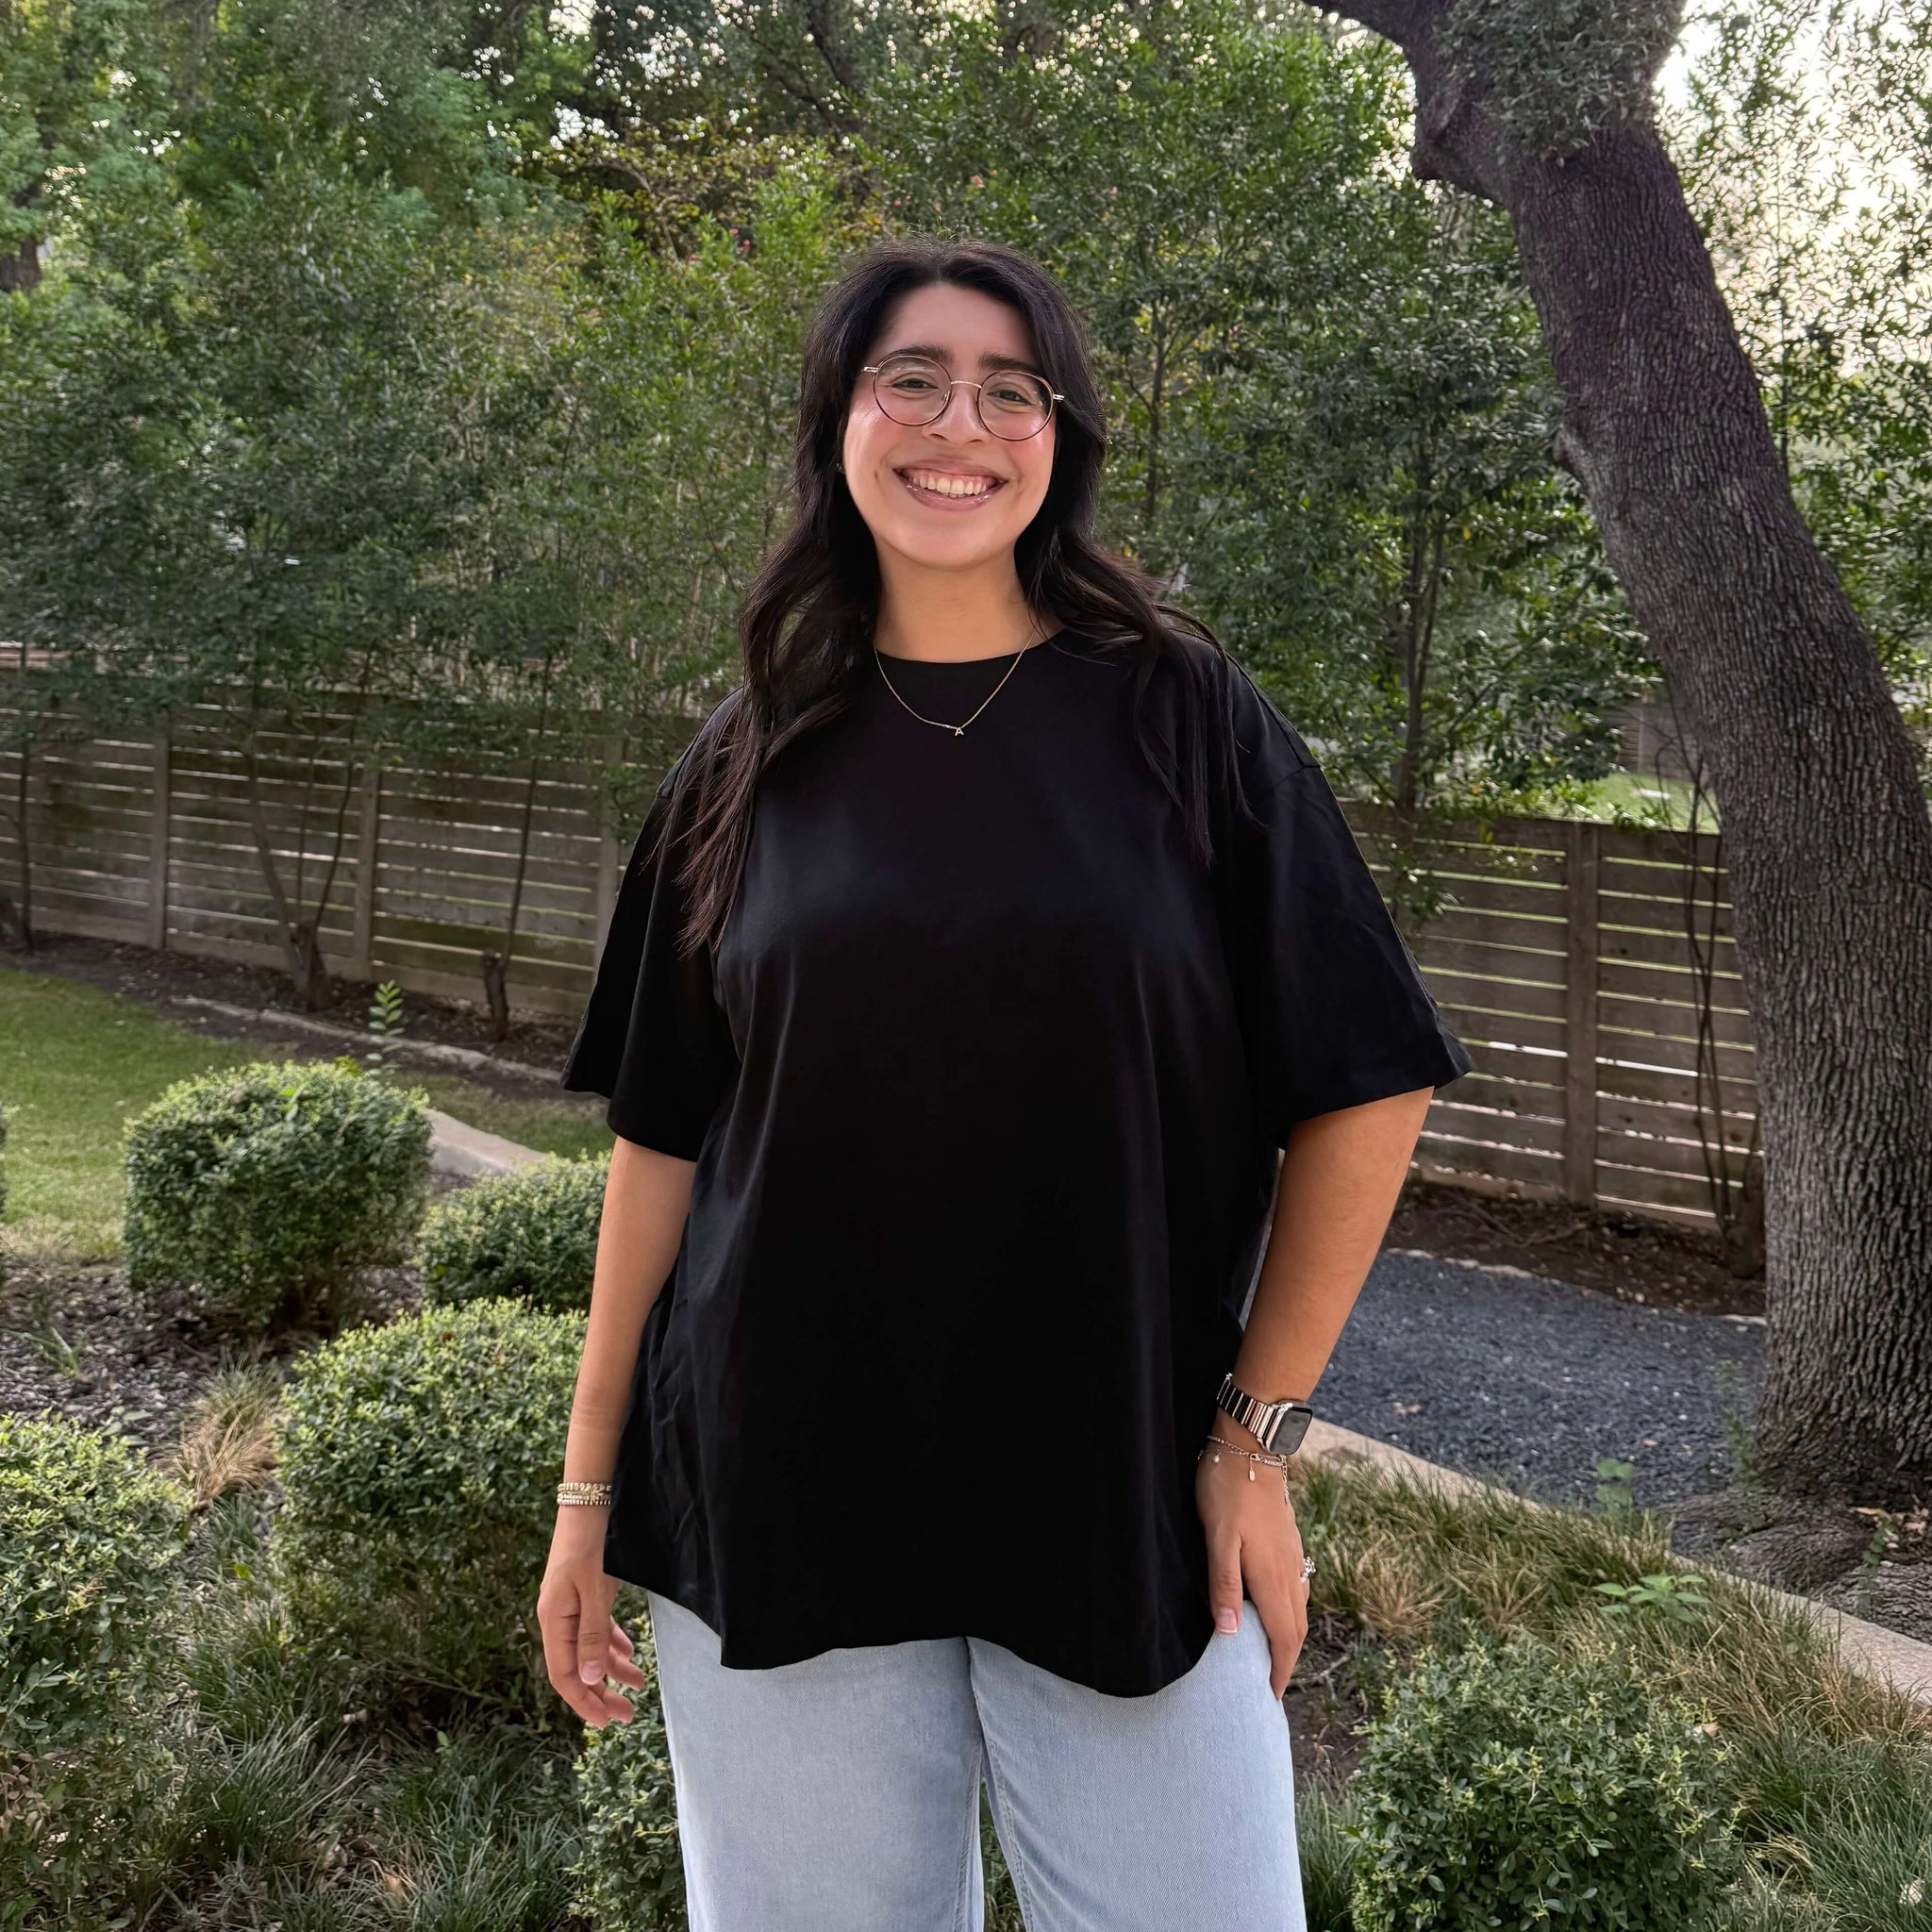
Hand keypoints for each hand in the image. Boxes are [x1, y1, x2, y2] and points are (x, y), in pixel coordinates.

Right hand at [538, 1510, 648, 1727]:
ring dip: (612, 1669)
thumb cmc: (589, 1546)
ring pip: (589, 1650)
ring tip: (639, 1684)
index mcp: (554, 1622)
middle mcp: (558, 1619)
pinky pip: (595, 1630)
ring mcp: (569, 1608)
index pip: (565, 1676)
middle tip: (628, 1715)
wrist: (588, 1505)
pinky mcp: (583, 1596)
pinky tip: (629, 1651)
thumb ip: (592, 1634)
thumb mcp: (594, 1591)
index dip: (584, 1702)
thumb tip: (588, 1680)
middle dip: (601, 1693)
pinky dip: (611, 1643)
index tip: (605, 1723)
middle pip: (578, 1668)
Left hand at [1194, 1426, 1310, 1700]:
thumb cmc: (1227, 1491)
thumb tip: (1229, 1633)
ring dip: (1289, 1637)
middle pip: (1295, 1628)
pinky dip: (1289, 1612)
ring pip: (1299, 1609)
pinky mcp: (1290, 1542)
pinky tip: (1275, 1608)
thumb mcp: (1217, 1539)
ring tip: (1272, 1655)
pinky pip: (1297, 1589)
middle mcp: (1290, 1571)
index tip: (1269, 1697)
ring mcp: (1294, 1555)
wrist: (1251, 1447)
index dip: (1278, 1670)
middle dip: (1286, 1661)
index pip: (1283, 1637)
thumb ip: (1223, 1585)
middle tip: (1269, 1686)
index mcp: (1273, 1577)